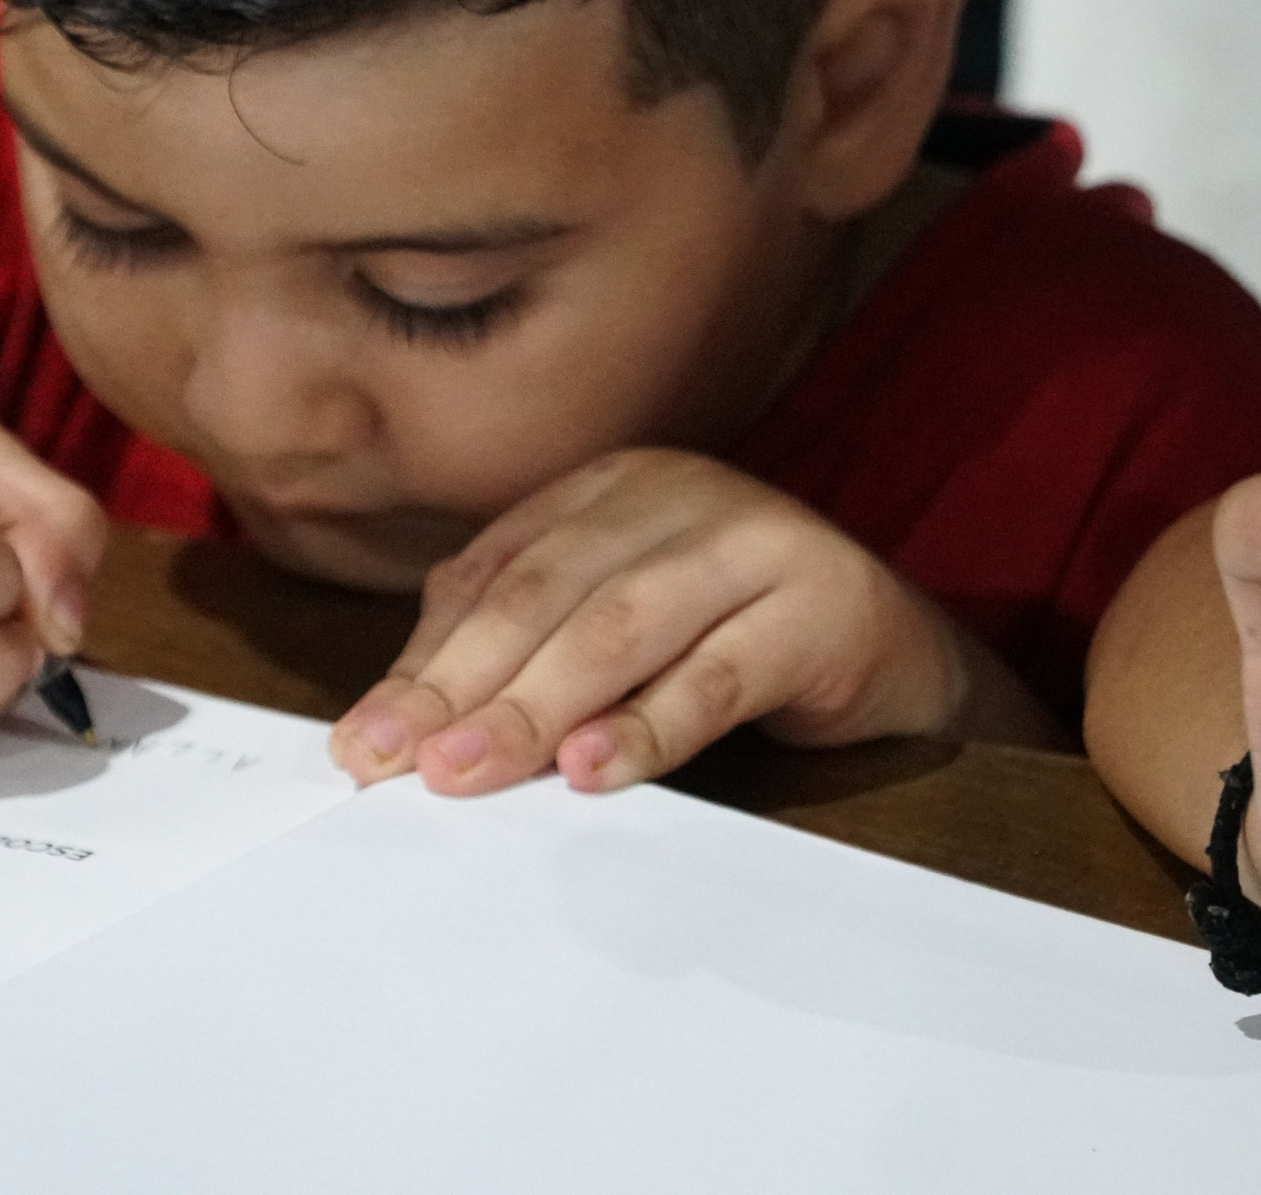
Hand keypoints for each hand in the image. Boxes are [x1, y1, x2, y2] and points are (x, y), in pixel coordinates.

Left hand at [328, 448, 1032, 796]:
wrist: (897, 660)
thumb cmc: (735, 647)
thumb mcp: (619, 638)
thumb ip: (524, 654)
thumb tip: (404, 723)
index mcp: (609, 489)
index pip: (493, 573)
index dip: (423, 660)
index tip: (363, 743)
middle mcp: (676, 494)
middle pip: (544, 592)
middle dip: (461, 685)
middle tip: (399, 764)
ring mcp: (755, 538)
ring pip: (620, 626)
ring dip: (536, 706)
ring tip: (471, 771)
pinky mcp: (823, 605)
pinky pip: (721, 673)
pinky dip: (651, 724)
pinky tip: (595, 769)